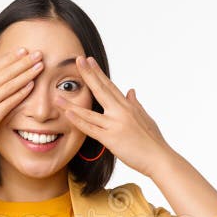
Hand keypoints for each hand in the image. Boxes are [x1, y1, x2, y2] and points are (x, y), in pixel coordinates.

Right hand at [0, 47, 44, 161]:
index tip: (23, 50)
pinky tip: (31, 86)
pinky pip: (9, 102)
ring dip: (26, 74)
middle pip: (6, 72)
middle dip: (23, 62)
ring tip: (40, 66)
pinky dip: (21, 93)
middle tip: (38, 53)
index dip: (11, 57)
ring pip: (10, 85)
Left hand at [54, 56, 174, 177]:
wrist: (159, 157)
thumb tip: (131, 91)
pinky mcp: (111, 139)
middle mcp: (121, 111)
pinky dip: (78, 121)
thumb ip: (135, 104)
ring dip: (72, 103)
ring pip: (89, 112)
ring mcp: (115, 124)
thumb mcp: (145, 118)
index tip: (89, 61)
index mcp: (128, 106)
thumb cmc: (153, 141)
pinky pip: (91, 129)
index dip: (98, 73)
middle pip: (101, 89)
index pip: (110, 85)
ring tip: (57, 95)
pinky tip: (67, 114)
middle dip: (88, 74)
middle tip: (77, 59)